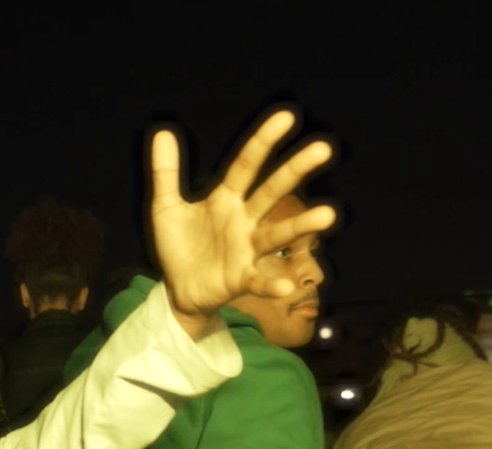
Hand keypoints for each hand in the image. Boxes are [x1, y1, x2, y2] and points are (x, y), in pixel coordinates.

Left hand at [148, 108, 337, 337]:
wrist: (178, 290)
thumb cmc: (179, 246)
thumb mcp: (166, 206)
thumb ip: (165, 171)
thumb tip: (162, 130)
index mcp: (225, 199)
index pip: (246, 164)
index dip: (263, 141)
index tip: (288, 116)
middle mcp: (243, 220)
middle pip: (271, 191)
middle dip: (295, 170)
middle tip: (324, 147)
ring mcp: (245, 250)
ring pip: (276, 234)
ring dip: (301, 225)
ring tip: (329, 215)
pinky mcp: (240, 279)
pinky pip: (258, 281)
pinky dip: (272, 285)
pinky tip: (289, 286)